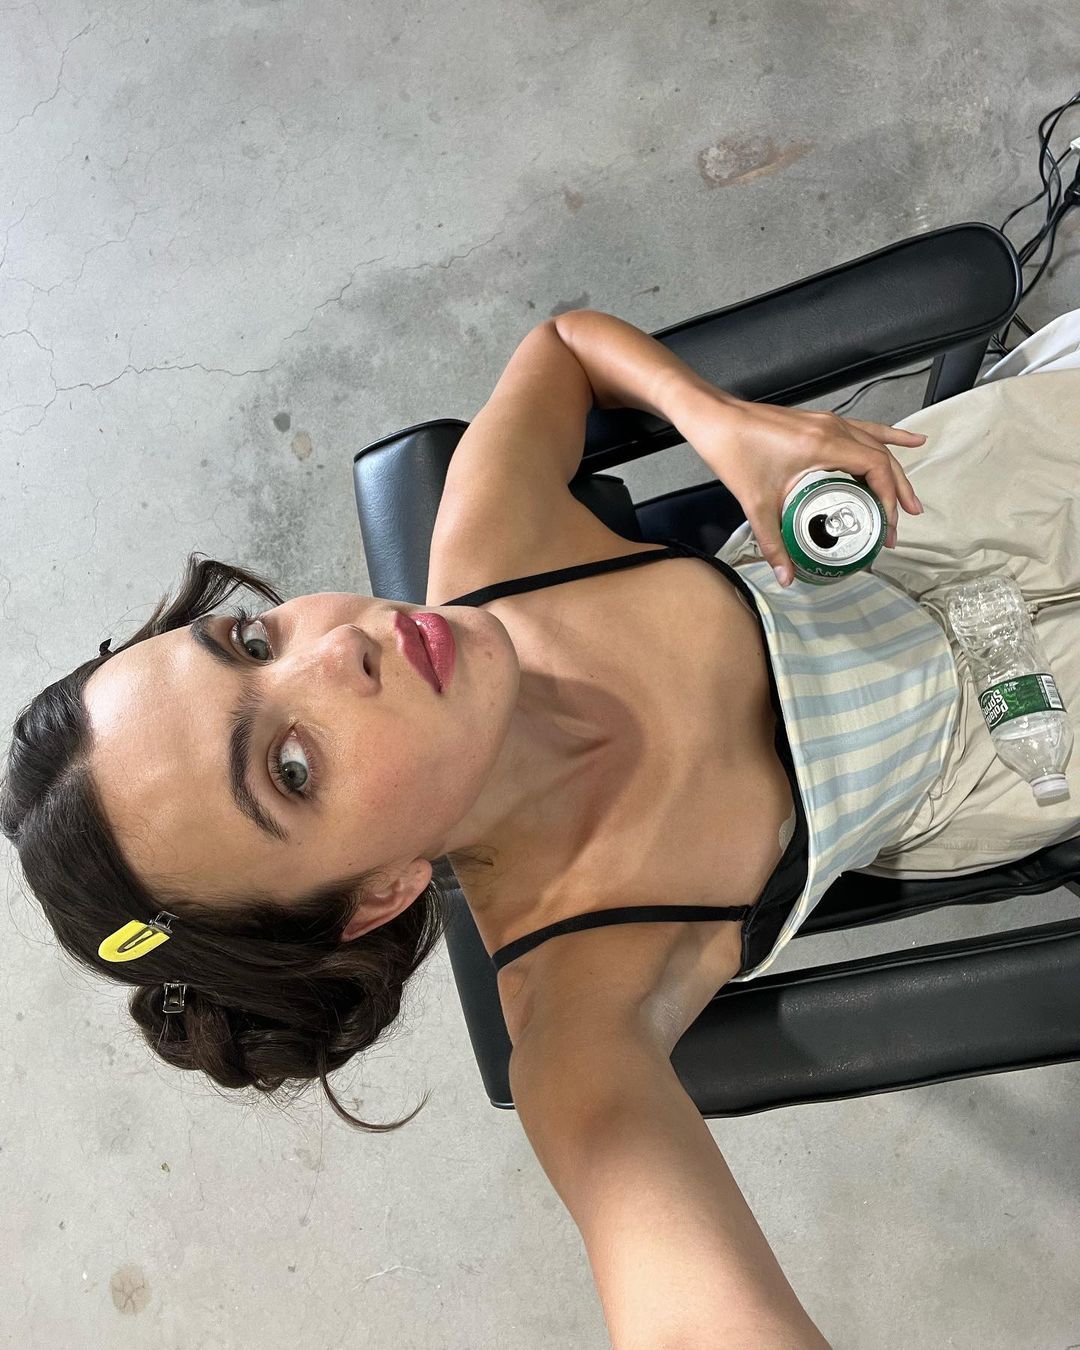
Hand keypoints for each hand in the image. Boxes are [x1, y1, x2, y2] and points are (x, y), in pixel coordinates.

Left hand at [685, 394, 926, 585]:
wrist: (714, 418)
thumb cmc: (733, 450)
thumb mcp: (756, 503)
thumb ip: (773, 542)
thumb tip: (787, 576)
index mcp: (823, 445)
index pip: (875, 467)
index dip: (889, 497)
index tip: (888, 524)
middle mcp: (831, 429)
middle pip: (882, 457)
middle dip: (897, 492)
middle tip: (903, 523)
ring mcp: (827, 422)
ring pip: (876, 444)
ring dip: (894, 470)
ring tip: (910, 498)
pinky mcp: (819, 422)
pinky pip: (863, 429)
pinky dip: (886, 438)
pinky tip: (908, 440)